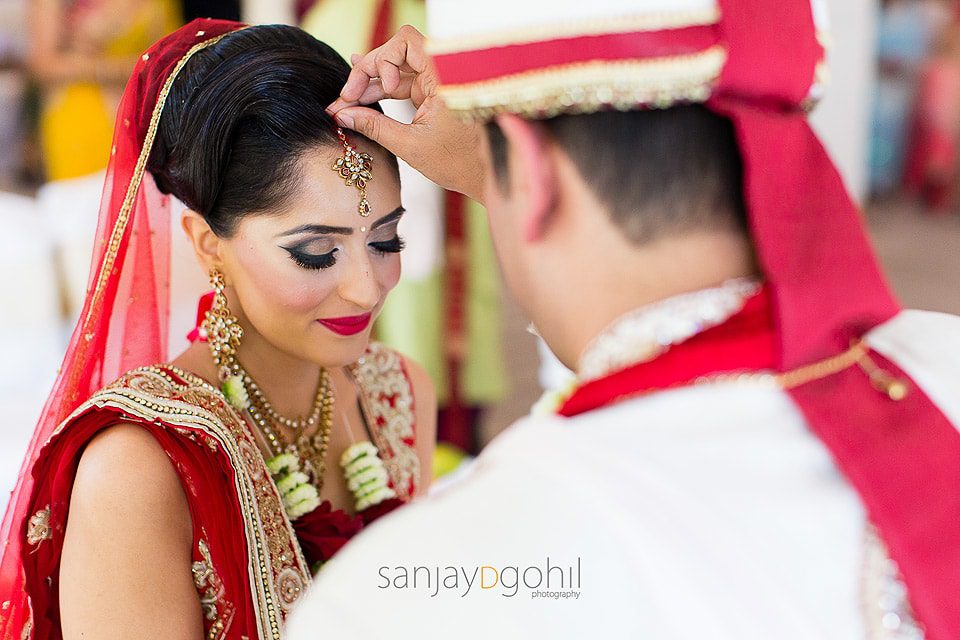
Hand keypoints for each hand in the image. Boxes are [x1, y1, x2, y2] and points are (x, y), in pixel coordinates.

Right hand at [327, 25, 484, 203]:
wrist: (483, 176)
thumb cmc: (459, 163)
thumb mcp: (411, 146)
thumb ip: (374, 127)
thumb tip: (342, 115)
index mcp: (443, 77)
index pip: (407, 41)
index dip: (386, 58)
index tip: (384, 89)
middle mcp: (439, 74)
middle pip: (394, 53)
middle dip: (367, 72)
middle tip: (346, 99)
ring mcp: (433, 83)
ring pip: (393, 69)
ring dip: (369, 85)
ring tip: (346, 105)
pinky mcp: (429, 95)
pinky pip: (399, 84)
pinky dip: (380, 92)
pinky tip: (359, 99)